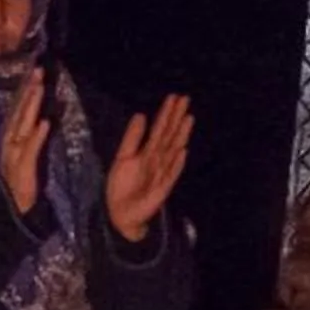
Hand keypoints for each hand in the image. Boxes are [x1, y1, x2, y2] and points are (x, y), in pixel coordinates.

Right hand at [0, 70, 49, 217]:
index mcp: (10, 141)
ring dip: (31, 107)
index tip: (34, 72)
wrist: (17, 214)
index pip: (17, 112)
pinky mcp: (22, 171)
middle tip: (37, 71)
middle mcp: (8, 146)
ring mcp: (12, 158)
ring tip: (40, 88)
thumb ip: (34, 138)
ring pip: (21, 127)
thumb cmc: (25, 185)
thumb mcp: (28, 157)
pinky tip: (45, 123)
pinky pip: (30, 151)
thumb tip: (45, 116)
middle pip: (18, 114)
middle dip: (27, 92)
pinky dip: (37, 137)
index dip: (24, 91)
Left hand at [103, 94, 193, 242]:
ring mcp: (162, 172)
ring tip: (188, 118)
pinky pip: (170, 173)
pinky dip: (176, 162)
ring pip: (172, 149)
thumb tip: (140, 114)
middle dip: (176, 118)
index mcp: (148, 152)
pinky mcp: (162, 187)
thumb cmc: (122, 186)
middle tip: (185, 98)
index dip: (166, 113)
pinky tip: (182, 151)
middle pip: (169, 135)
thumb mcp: (123, 158)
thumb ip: (132, 138)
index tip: (174, 97)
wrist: (121, 213)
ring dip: (181, 134)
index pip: (159, 129)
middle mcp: (158, 159)